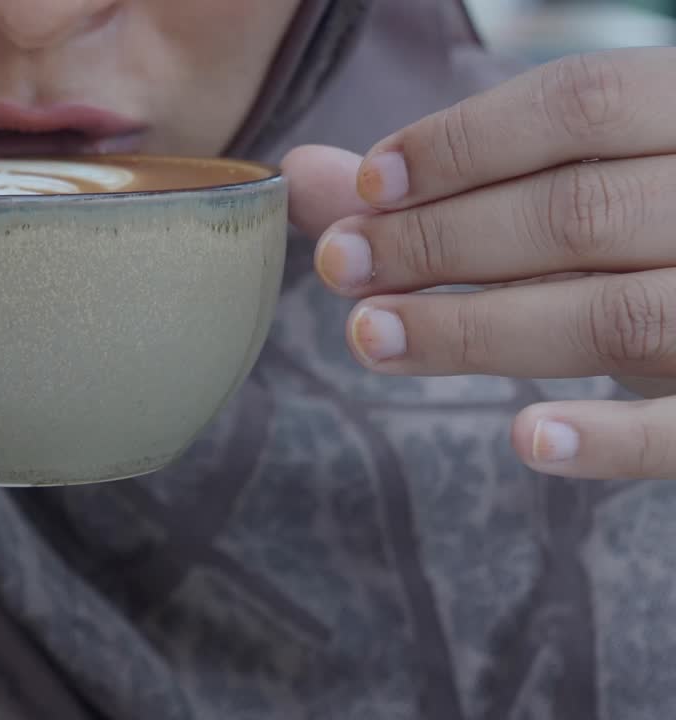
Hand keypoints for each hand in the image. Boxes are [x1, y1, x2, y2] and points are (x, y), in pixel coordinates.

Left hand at [284, 48, 675, 480]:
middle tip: (342, 267)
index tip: (368, 187)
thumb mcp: (572, 180)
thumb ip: (446, 179)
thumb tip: (302, 170)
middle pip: (578, 212)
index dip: (462, 144)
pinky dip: (610, 438)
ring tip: (372, 338)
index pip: (579, 102)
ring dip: (476, 331)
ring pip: (617, 314)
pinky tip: (522, 436)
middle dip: (439, 242)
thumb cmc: (645, 224)